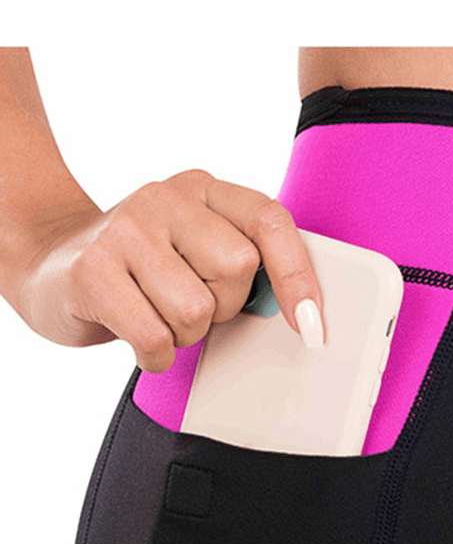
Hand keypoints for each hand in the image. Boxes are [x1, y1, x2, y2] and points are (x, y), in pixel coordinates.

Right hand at [14, 169, 325, 372]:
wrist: (50, 264)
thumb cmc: (142, 269)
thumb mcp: (196, 247)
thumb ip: (244, 259)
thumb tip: (303, 312)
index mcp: (203, 188)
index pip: (269, 220)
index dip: (298, 274)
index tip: (312, 324)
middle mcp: (164, 197)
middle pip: (237, 270)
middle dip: (223, 306)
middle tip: (190, 304)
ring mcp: (125, 229)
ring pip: (197, 309)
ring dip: (185, 334)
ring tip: (158, 316)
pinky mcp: (92, 270)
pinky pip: (156, 336)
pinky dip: (155, 354)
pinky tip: (138, 338)